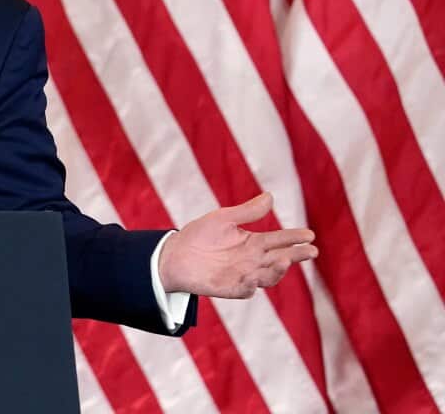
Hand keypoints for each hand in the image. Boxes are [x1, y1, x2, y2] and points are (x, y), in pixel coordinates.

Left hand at [158, 192, 317, 298]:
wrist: (173, 255)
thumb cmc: (199, 235)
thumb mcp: (224, 219)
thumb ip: (247, 212)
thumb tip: (270, 196)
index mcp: (253, 243)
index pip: (278, 240)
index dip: (294, 238)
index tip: (309, 234)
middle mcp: (253, 260)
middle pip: (279, 259)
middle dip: (296, 255)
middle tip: (311, 250)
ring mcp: (243, 275)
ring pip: (267, 276)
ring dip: (277, 271)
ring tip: (285, 260)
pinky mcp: (230, 288)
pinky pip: (244, 289)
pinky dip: (251, 285)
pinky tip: (254, 277)